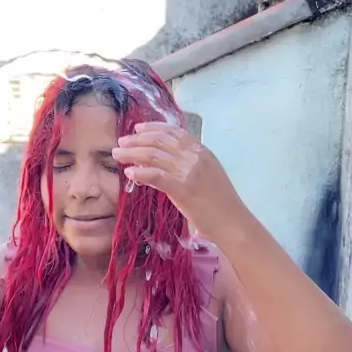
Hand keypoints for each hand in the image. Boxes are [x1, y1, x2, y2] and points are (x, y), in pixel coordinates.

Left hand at [112, 122, 245, 240]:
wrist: (233, 223)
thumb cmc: (220, 204)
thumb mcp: (207, 176)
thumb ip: (188, 166)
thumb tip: (163, 164)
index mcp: (203, 151)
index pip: (174, 132)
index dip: (153, 128)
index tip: (137, 129)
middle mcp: (196, 157)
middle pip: (160, 141)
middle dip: (137, 139)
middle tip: (121, 142)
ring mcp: (189, 171)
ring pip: (154, 155)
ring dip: (132, 153)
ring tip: (118, 154)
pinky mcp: (183, 188)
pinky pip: (156, 175)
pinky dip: (140, 171)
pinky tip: (129, 172)